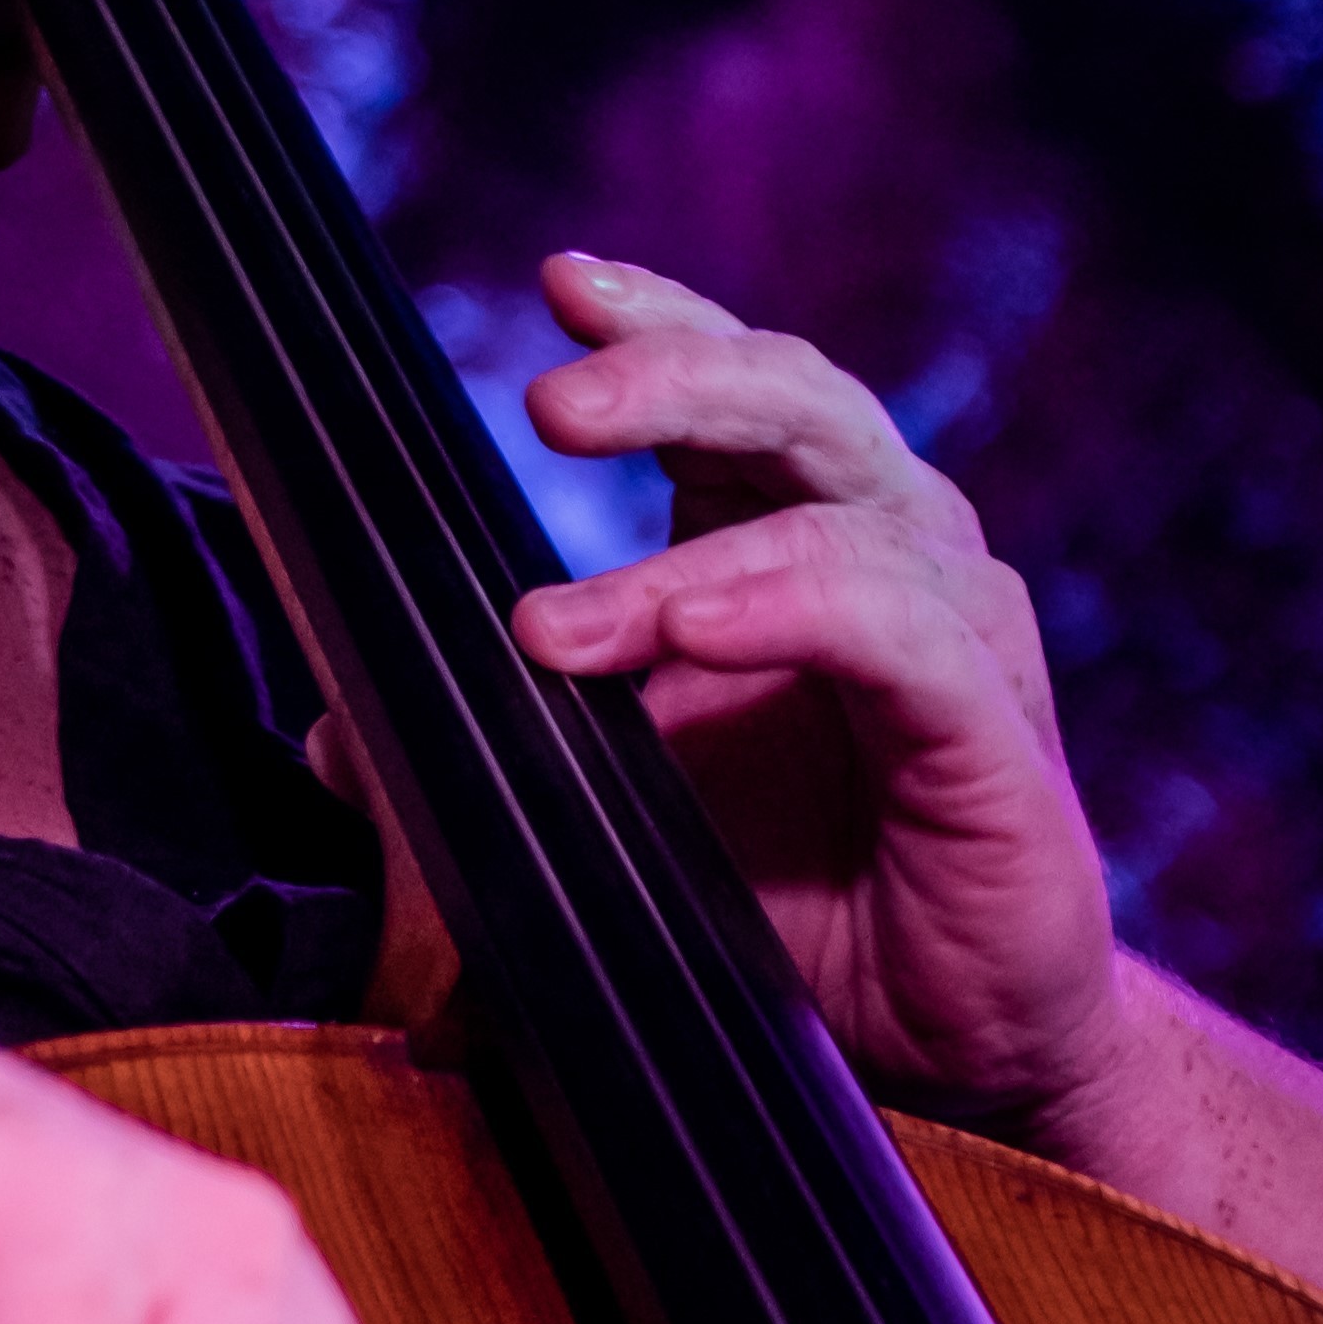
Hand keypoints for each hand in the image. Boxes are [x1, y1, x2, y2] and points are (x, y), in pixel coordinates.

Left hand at [506, 254, 1123, 1131]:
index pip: (729, 390)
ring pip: (835, 518)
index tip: (564, 282)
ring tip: (555, 625)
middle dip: (671, 378)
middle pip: (795, 402)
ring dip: (679, 562)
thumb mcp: (602, 811)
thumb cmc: (781, 901)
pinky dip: (793, 612)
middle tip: (551, 402)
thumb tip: (330, 733)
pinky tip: (702, 627)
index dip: (657, 325)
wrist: (940, 1042)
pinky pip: (899, 635)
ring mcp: (953, 634)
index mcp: (791, 535)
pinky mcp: (992, 734)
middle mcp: (889, 551)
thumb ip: (478, 752)